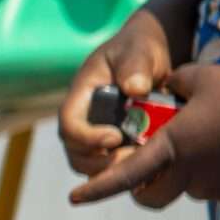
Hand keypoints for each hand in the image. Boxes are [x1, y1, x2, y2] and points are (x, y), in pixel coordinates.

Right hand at [60, 10, 174, 178]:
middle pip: (75, 152)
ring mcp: (97, 131)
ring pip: (90, 164)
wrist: (150, 54)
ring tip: (140, 166)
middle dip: (98, 163)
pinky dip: (126, 171)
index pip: (69, 123)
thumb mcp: (139, 50)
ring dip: (111, 171)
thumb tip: (135, 89)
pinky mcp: (115, 143)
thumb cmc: (140, 48)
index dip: (86, 137)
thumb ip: (135, 65)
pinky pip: (112, 165)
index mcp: (82, 95)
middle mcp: (84, 117)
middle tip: (129, 160)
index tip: (114, 137)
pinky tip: (149, 167)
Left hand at [68, 62, 219, 209]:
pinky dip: (209, 173)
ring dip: (181, 174)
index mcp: (172, 147)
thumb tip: (165, 86)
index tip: (74, 197)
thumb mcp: (200, 77)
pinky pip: (212, 187)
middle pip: (149, 196)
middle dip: (140, 188)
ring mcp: (213, 187)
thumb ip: (173, 83)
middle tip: (142, 169)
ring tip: (203, 142)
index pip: (125, 175)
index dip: (97, 188)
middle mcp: (188, 174)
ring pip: (183, 189)